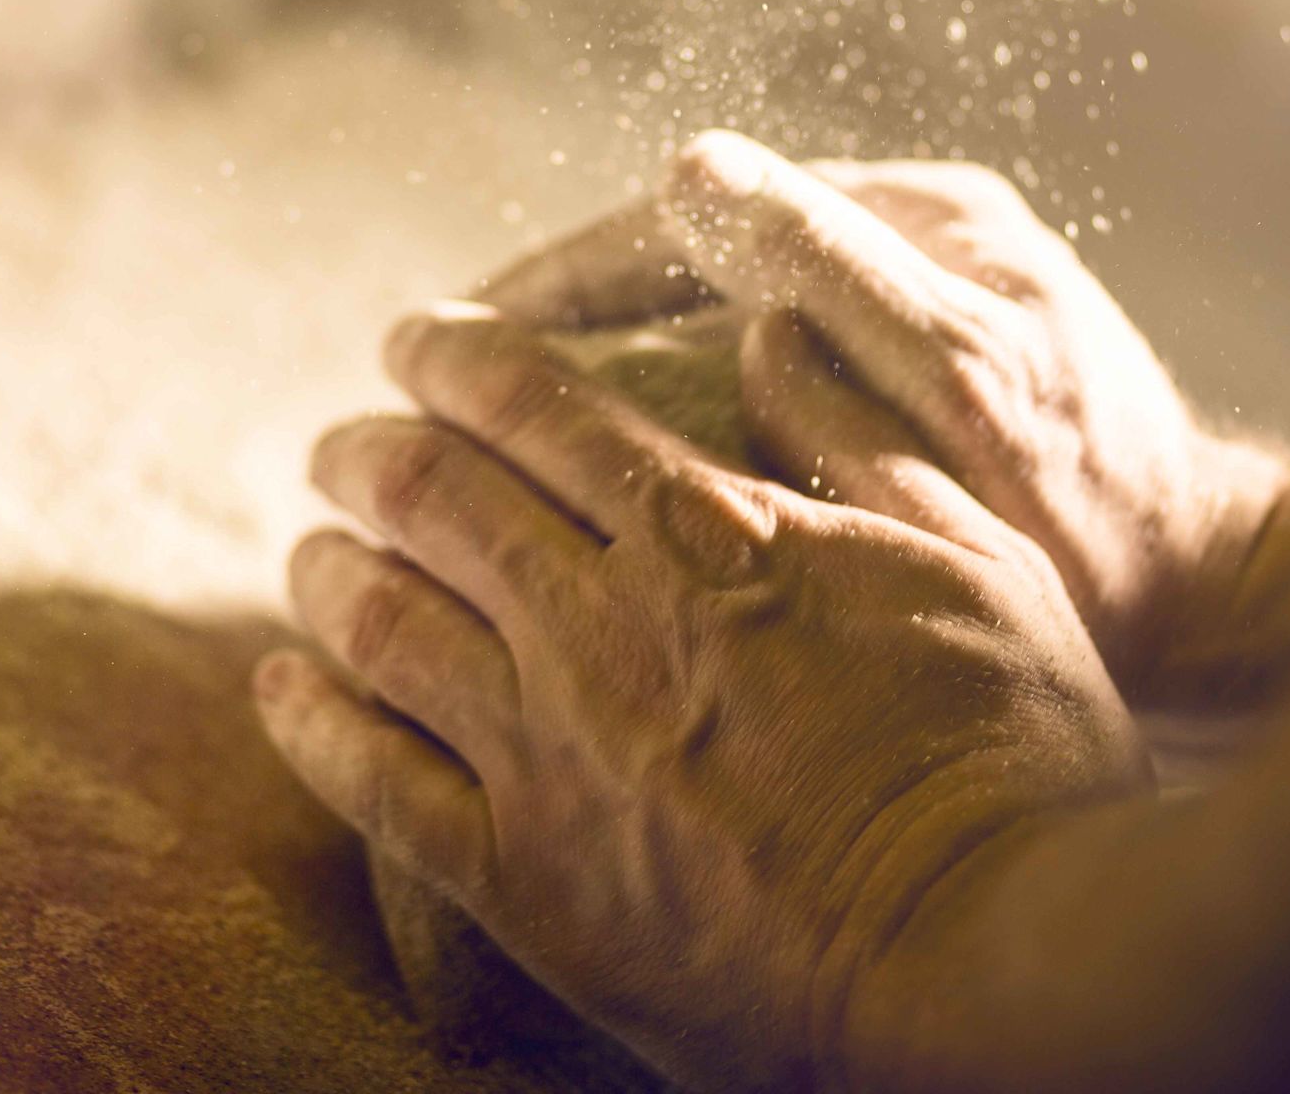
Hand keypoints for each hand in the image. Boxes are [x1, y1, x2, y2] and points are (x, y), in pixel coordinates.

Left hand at [255, 304, 1147, 1090]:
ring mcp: (553, 754)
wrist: (999, 963)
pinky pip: (374, 785)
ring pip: (381, 622)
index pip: (536, 405)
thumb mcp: (975, 555)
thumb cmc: (1011, 748)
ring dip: (327, 566)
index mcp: (709, 534)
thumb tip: (777, 326)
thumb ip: (862, 431)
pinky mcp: (526, 882)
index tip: (415, 338)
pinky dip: (310, 723)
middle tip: (340, 440)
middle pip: (433, 495)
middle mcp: (606, 624)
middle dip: (369, 449)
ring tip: (310, 546)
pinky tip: (278, 683)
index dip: (455, 356)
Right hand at [481, 132, 1286, 698]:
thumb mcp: (968, 379)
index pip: (695, 213)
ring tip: (496, 405)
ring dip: (598, 347)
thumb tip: (685, 169)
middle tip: (450, 370)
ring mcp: (888, 293)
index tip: (461, 328)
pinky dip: (657, 385)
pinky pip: (737, 354)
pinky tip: (599, 438)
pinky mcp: (887, 357)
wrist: (1198, 583)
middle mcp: (894, 234)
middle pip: (686, 249)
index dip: (567, 272)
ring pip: (703, 303)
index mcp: (911, 217)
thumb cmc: (1092, 504)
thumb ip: (837, 272)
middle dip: (564, 306)